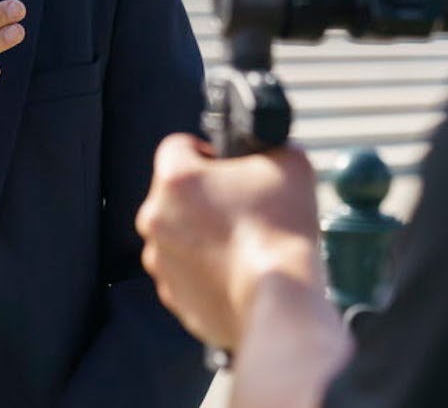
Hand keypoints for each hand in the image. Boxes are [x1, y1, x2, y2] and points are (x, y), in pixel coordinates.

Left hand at [136, 134, 323, 349]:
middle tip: (241, 207)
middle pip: (175, 194)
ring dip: (202, 234)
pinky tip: (236, 271)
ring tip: (241, 243)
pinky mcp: (173, 295)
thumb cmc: (282, 232)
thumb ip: (272, 147)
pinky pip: (185, 272)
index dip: (206, 151)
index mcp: (175, 179)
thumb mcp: (291, 163)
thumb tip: (270, 152)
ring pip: (178, 234)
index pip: (178, 146)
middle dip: (203, 197)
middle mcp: (156, 218)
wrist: (280, 302)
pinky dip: (205, 270)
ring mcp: (161, 260)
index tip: (227, 166)